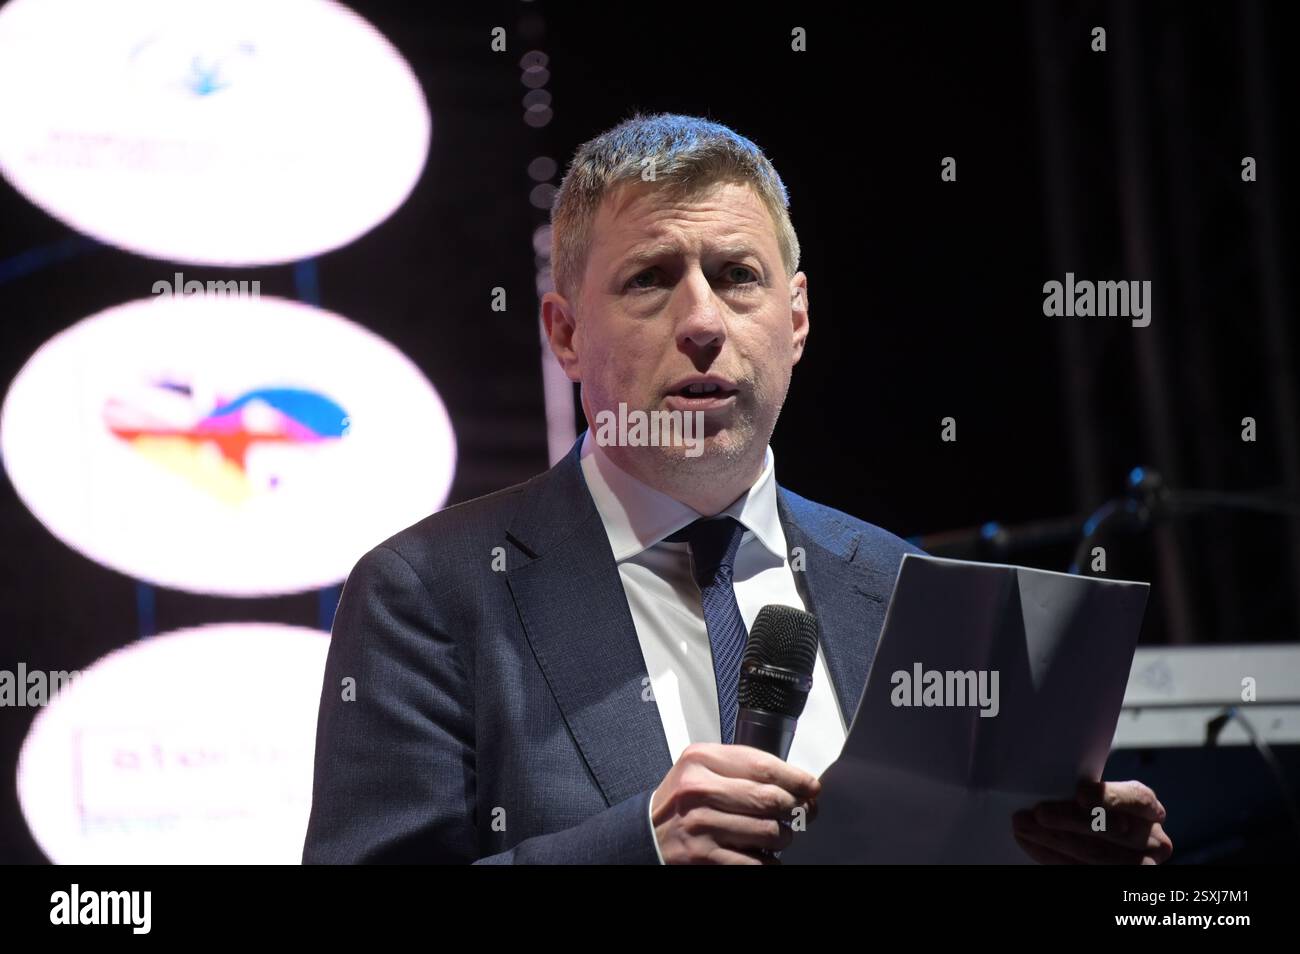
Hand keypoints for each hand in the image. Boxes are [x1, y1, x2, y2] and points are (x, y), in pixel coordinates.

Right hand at [650, 743, 820, 863]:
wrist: (647, 833)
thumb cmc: (681, 800)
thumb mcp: (702, 769)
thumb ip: (741, 768)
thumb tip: (796, 782)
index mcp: (701, 760)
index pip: (763, 766)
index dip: (796, 778)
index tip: (811, 787)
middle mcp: (700, 790)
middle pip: (771, 799)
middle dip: (795, 809)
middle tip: (801, 812)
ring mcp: (702, 825)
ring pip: (769, 832)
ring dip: (783, 837)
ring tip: (778, 834)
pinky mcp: (704, 857)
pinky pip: (756, 862)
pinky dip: (768, 861)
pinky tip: (764, 855)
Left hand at [1012, 779, 1172, 863]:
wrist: (1099, 838)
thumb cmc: (1091, 808)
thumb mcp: (1094, 795)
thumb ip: (1083, 793)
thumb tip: (1044, 785)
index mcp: (1148, 808)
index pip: (1137, 799)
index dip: (1110, 797)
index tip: (1080, 794)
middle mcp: (1152, 839)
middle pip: (1113, 830)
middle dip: (1069, 820)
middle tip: (1037, 813)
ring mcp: (1141, 863)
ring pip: (1098, 856)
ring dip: (1055, 841)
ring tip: (1024, 828)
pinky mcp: (1120, 879)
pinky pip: (1083, 870)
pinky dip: (1053, 857)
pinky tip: (1032, 845)